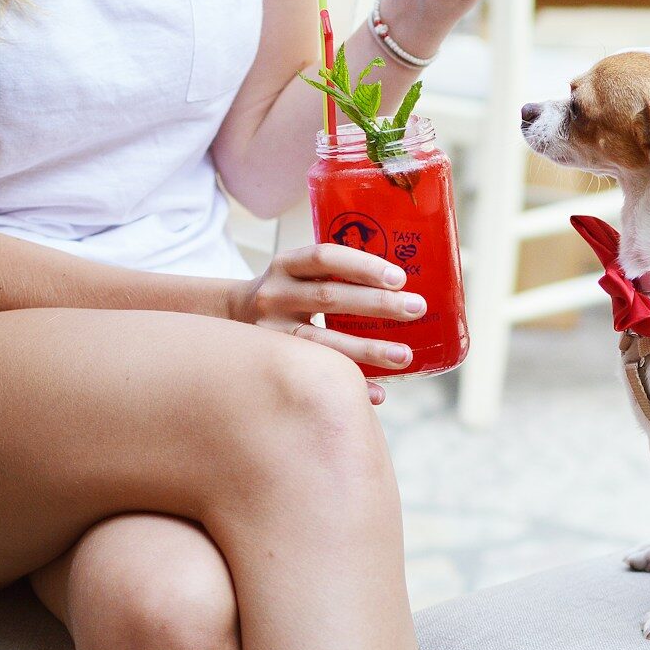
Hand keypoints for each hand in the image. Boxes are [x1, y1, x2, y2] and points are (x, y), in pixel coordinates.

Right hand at [234, 244, 426, 403]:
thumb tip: (403, 287)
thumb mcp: (299, 274)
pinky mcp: (272, 362)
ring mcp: (270, 331)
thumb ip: (337, 275)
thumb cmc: (288, 294)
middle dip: (378, 304)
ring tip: (405, 356)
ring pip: (322, 341)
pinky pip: (315, 375)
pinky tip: (377, 392)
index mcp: (287, 265)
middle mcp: (276, 294)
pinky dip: (350, 382)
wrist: (232, 319)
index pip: (324, 257)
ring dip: (368, 349)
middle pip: (329, 297)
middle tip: (417, 308)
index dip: (362, 265)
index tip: (399, 277)